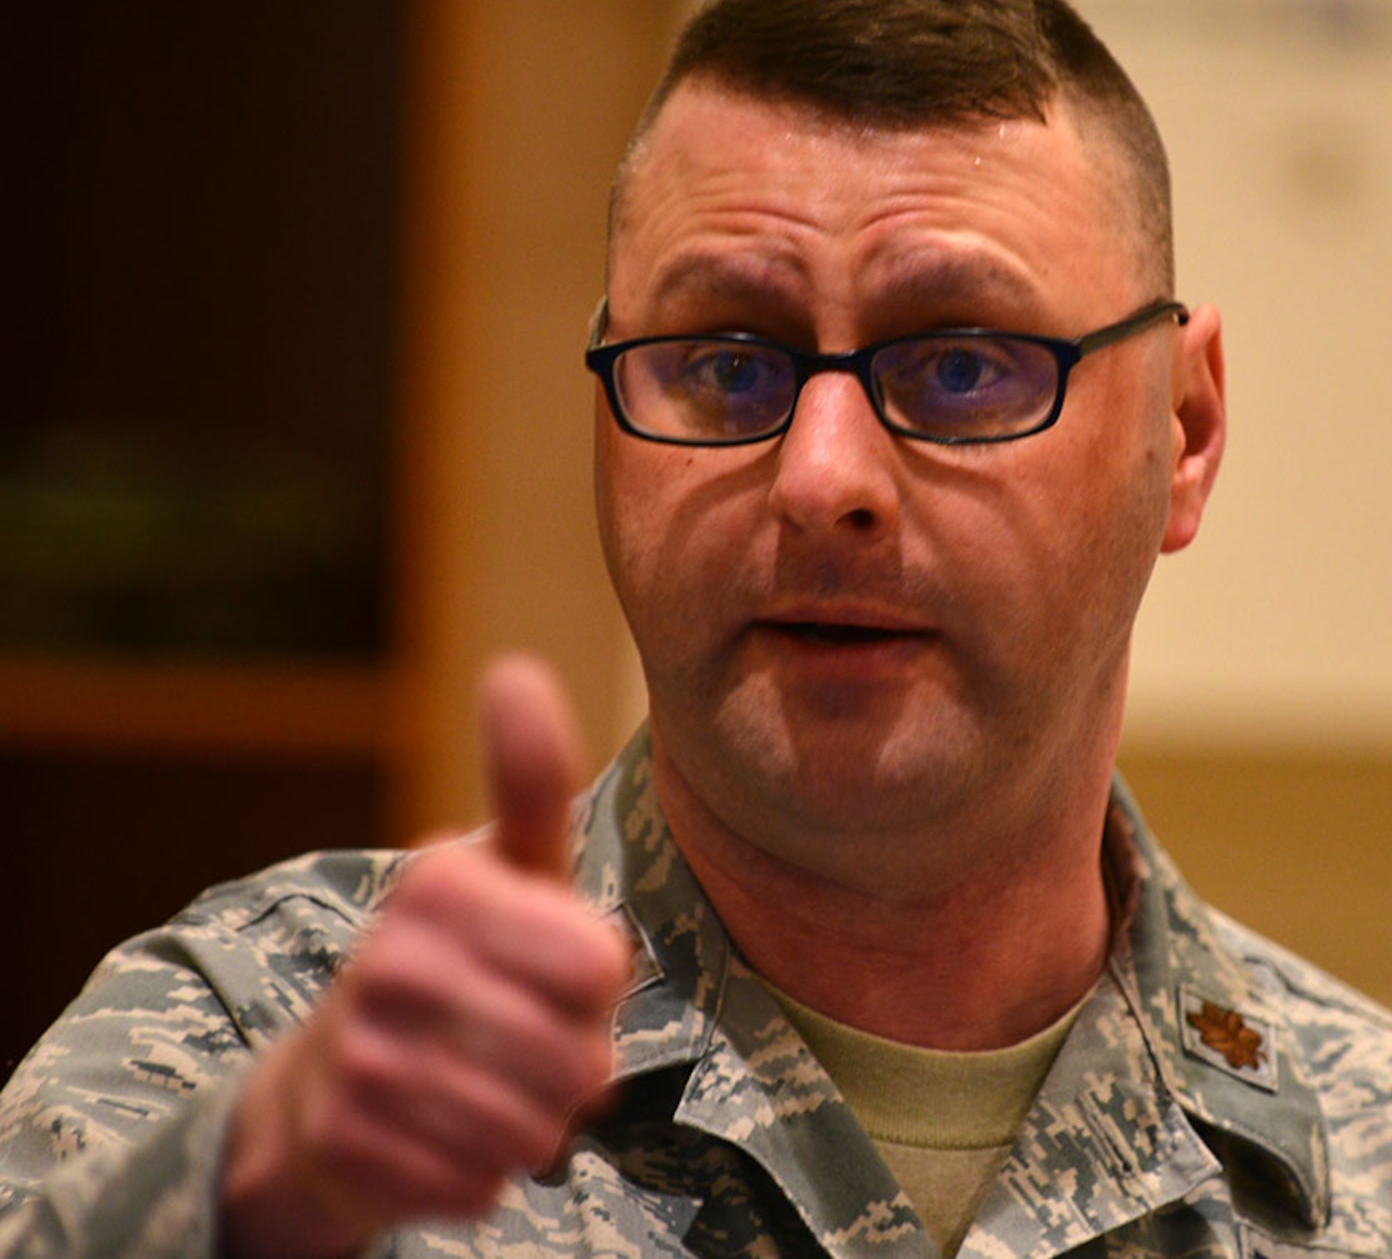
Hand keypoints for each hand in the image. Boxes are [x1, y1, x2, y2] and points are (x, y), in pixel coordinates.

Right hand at [220, 656, 630, 1258]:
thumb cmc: (461, 962)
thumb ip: (532, 781)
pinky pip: (484, 1185)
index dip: (596, 984)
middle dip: (574, 1066)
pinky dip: (485, 1174)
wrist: (330, 1086)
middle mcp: (390, 964)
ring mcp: (361, 1060)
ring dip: (535, 1122)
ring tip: (490, 1085)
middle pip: (578, 1059)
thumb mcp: (507, 868)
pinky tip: (445, 1134)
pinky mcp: (347, 1149)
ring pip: (535, 1128)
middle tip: (527, 1043)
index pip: (599, 965)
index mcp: (441, 884)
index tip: (555, 968)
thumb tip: (516, 669)